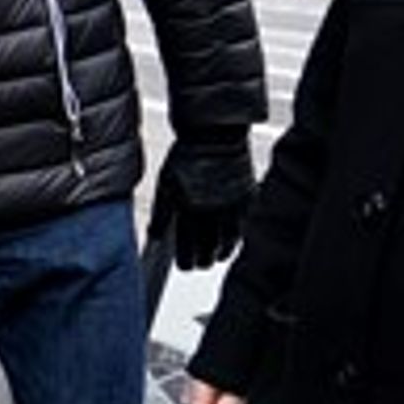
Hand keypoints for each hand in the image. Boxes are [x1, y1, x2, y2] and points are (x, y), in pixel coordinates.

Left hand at [151, 132, 254, 269]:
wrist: (215, 136)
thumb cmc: (185, 158)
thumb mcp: (165, 183)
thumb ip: (161, 213)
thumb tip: (154, 238)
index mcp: (188, 207)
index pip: (187, 244)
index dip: (186, 259)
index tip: (185, 267)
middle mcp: (212, 210)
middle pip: (209, 247)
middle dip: (203, 260)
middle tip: (199, 265)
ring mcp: (233, 206)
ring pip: (229, 240)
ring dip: (221, 252)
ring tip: (215, 258)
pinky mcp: (248, 198)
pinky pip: (244, 225)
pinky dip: (237, 236)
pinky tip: (231, 241)